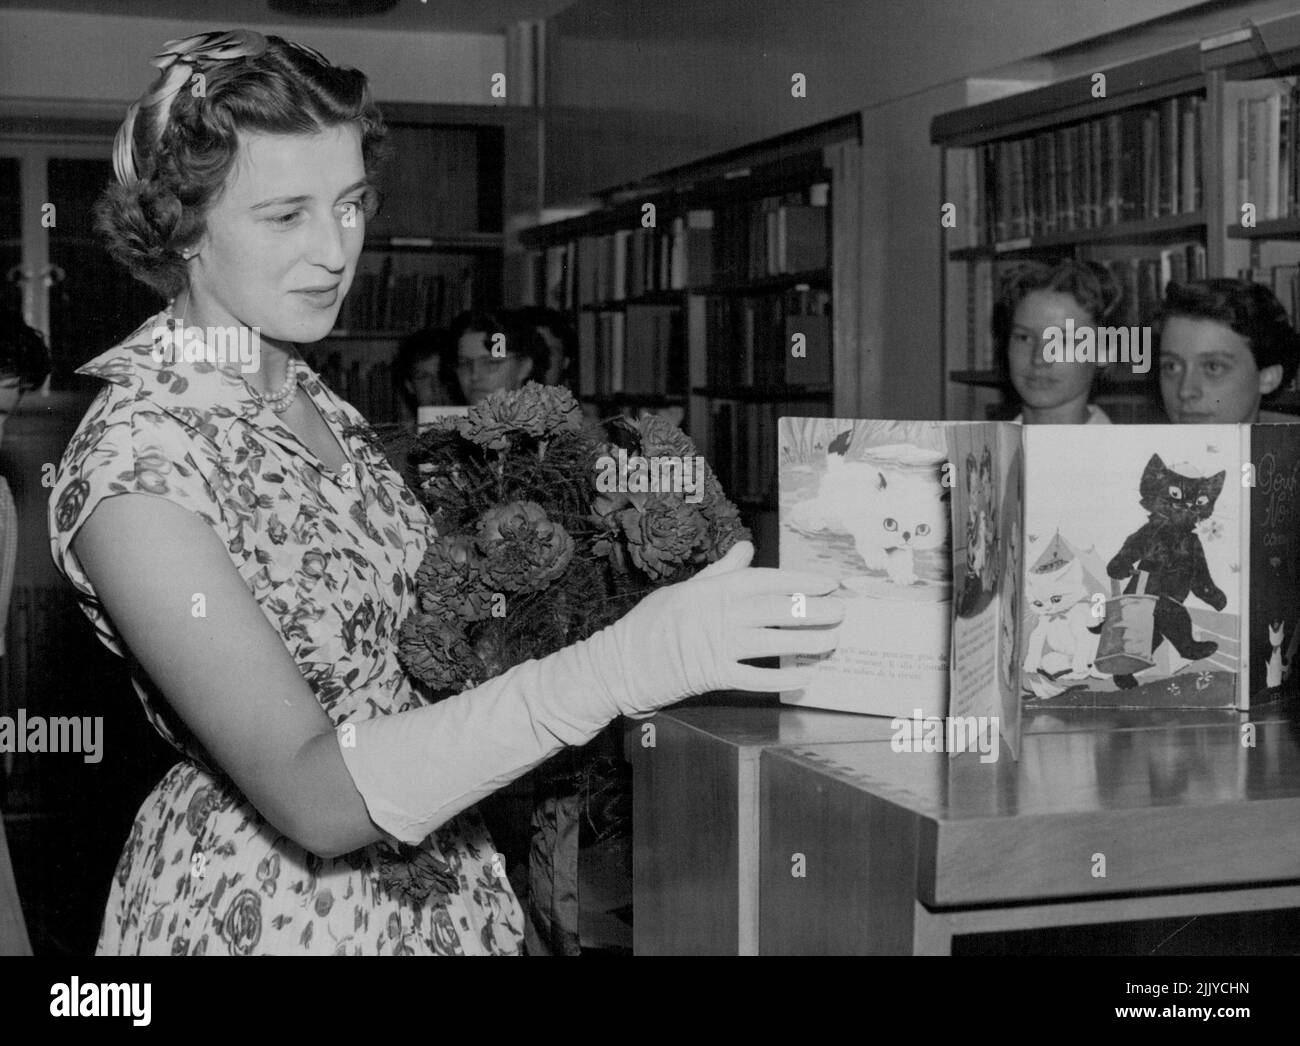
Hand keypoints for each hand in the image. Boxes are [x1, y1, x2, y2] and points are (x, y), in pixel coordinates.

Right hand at [601, 540, 843, 716]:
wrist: (621, 663)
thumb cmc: (652, 623)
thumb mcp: (685, 588)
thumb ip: (720, 571)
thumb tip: (747, 549)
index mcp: (714, 589)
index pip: (766, 580)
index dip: (800, 581)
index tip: (828, 582)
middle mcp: (719, 615)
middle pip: (776, 610)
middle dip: (813, 610)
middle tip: (843, 611)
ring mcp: (716, 645)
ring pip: (772, 642)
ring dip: (806, 642)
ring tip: (833, 641)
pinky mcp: (712, 675)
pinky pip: (754, 677)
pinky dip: (780, 678)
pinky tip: (805, 677)